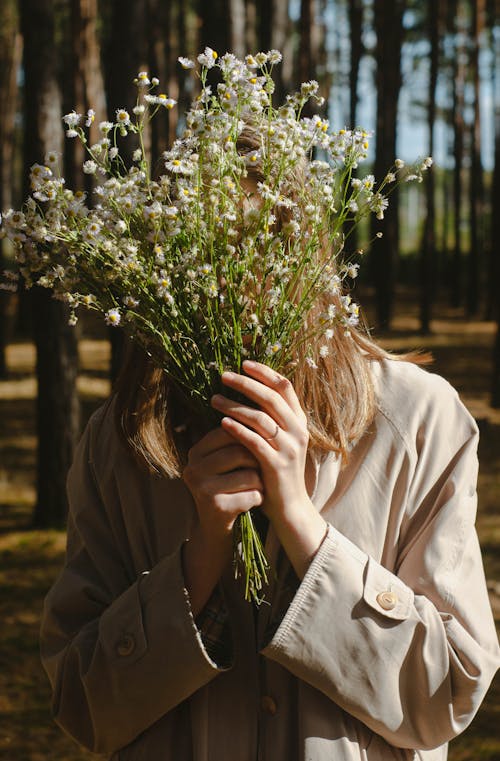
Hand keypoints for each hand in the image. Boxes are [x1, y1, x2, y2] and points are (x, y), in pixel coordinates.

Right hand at [183, 426, 263, 537]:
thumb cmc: (230, 486)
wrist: (218, 527)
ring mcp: (201, 488)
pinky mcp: (215, 507)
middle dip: (257, 461)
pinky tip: (252, 502)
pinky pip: (252, 495)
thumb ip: (235, 437)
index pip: (229, 431)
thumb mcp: (226, 460)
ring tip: (255, 486)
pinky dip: (259, 498)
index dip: (250, 438)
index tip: (257, 449)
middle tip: (260, 470)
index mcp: (195, 451)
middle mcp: (193, 468)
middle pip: (239, 452)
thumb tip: (260, 405)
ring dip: (260, 481)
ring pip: (249, 474)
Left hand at [210, 360, 326, 577]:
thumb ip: (271, 418)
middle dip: (246, 384)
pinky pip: (255, 441)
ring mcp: (289, 448)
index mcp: (299, 422)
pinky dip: (237, 429)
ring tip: (213, 399)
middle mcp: (298, 431)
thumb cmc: (278, 471)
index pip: (285, 387)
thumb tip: (249, 390)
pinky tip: (221, 422)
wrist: (289, 507)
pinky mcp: (276, 465)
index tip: (244, 363)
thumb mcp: (281, 441)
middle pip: (271, 398)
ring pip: (261, 418)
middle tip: (223, 375)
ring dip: (235, 405)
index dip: (265, 372)